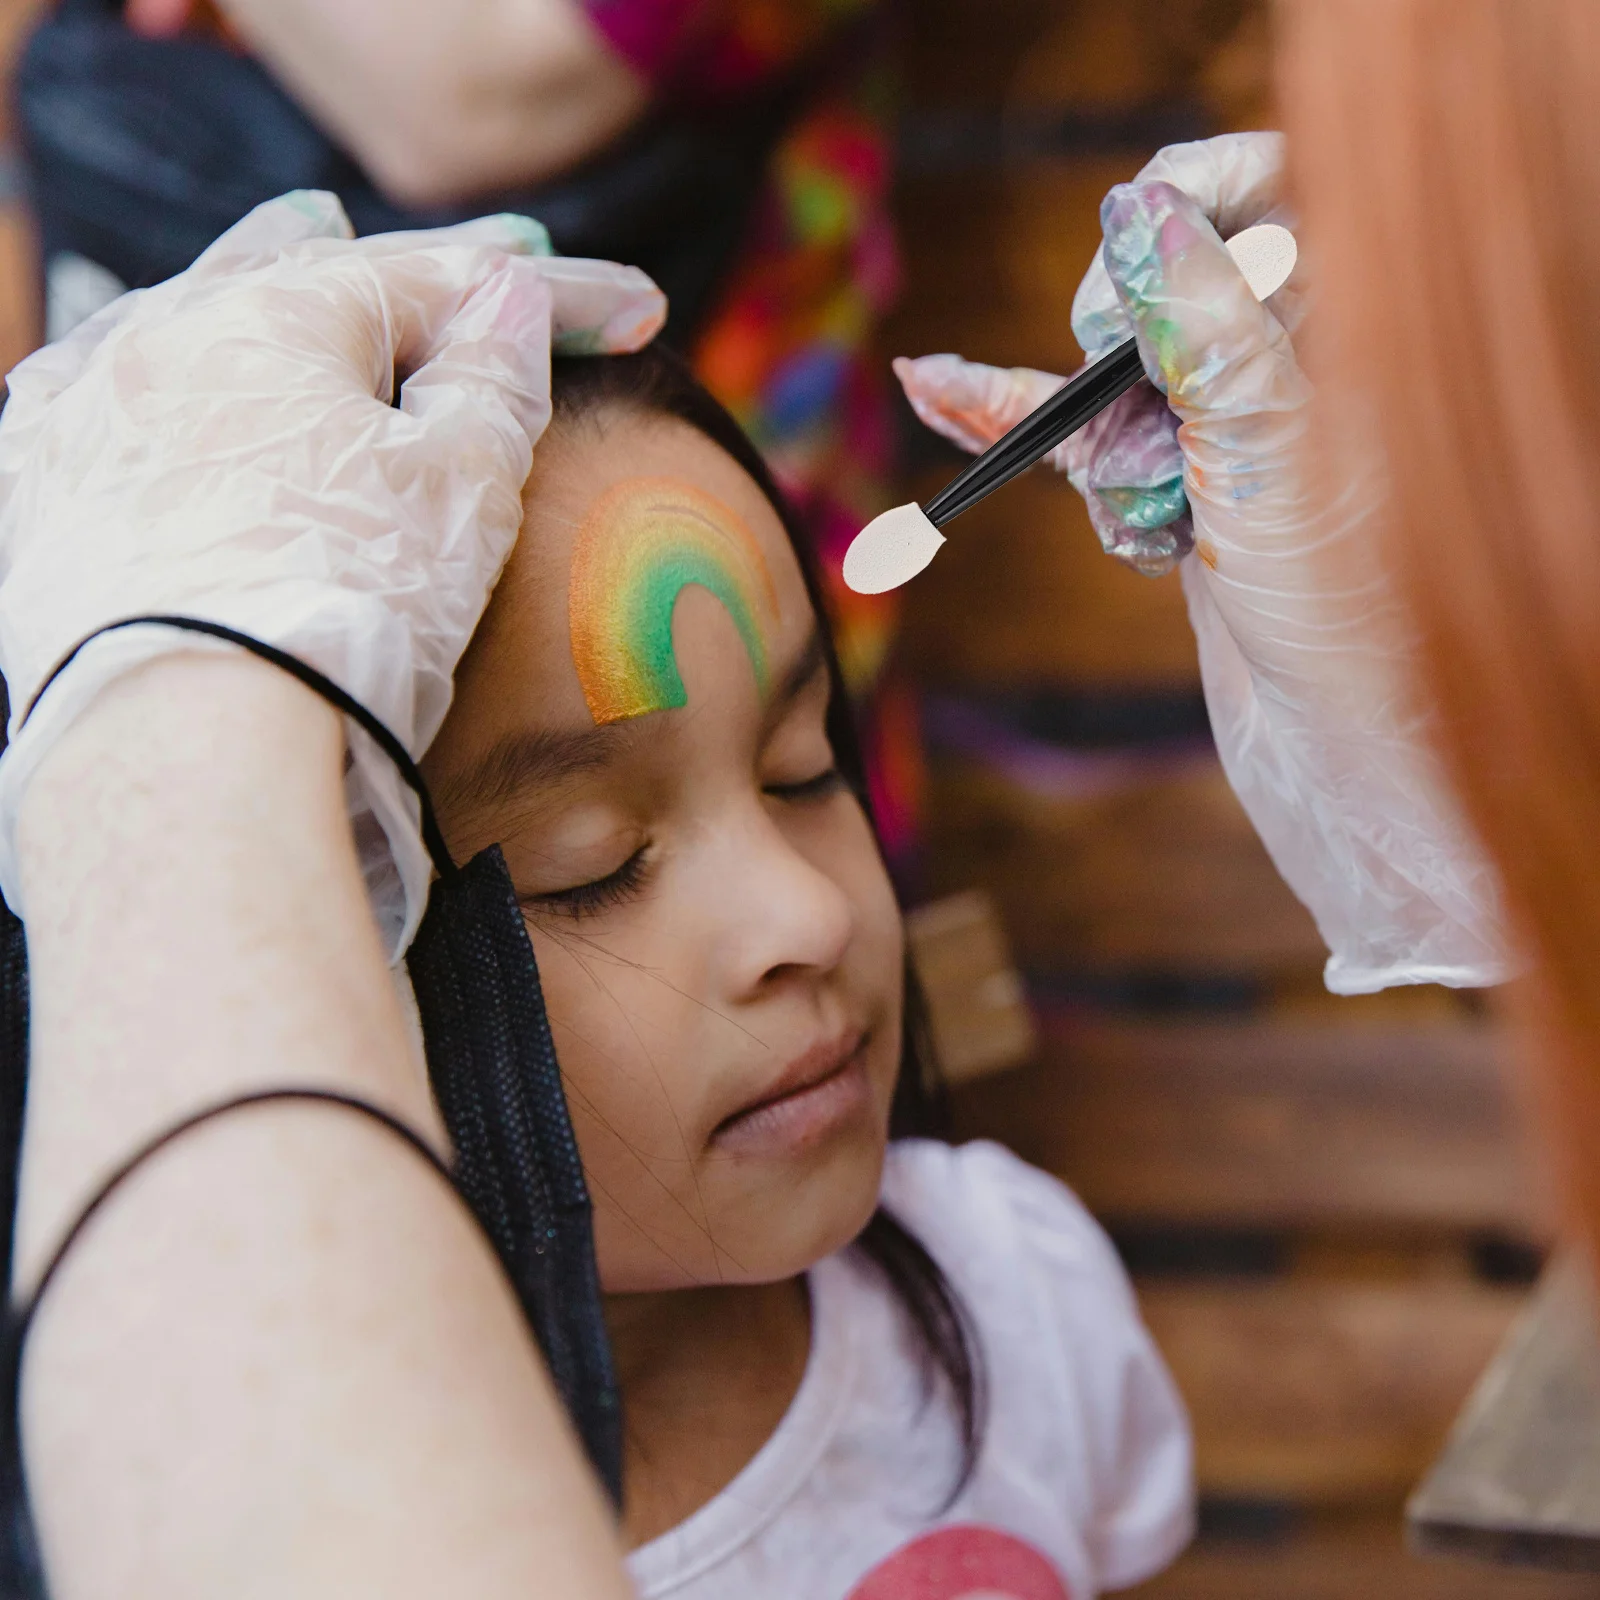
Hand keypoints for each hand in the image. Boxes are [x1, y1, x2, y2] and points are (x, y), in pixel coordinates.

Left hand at [0, 189, 665, 955]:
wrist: (183, 753)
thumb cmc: (342, 612)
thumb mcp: (462, 488)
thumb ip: (495, 377)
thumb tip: (510, 300)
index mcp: (278, 315)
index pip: (442, 279)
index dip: (556, 295)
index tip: (635, 314)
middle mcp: (163, 335)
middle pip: (314, 275)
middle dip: (413, 273)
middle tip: (490, 251)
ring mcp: (84, 411)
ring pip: (198, 315)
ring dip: (273, 290)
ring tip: (312, 235)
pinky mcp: (36, 490)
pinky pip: (107, 392)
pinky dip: (164, 368)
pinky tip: (165, 352)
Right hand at [896, 133, 1506, 993]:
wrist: (1343, 749)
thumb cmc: (1355, 607)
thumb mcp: (1273, 447)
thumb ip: (1205, 326)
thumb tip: (1137, 210)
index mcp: (1358, 318)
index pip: (1265, 185)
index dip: (1189, 199)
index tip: (1135, 246)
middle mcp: (1299, 356)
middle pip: (1165, 276)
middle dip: (1122, 331)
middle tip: (1119, 377)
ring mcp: (1230, 425)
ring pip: (1114, 371)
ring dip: (1086, 428)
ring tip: (1154, 516)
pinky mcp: (1178, 486)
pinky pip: (1080, 436)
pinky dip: (1010, 421)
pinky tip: (936, 388)